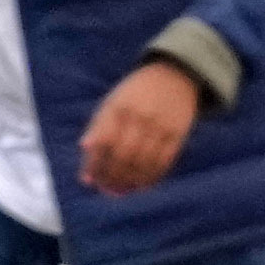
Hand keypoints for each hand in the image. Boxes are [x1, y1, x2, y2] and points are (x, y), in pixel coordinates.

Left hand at [75, 56, 204, 194]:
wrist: (175, 75)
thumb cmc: (135, 94)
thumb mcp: (112, 103)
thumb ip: (98, 127)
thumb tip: (85, 152)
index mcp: (119, 108)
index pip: (102, 143)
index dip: (94, 165)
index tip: (90, 180)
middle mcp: (140, 117)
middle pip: (123, 156)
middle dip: (112, 177)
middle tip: (107, 188)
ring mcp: (161, 125)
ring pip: (144, 162)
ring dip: (131, 180)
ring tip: (123, 189)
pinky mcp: (178, 132)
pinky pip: (165, 160)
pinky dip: (153, 176)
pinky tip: (144, 184)